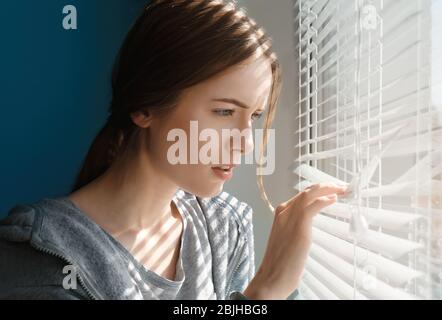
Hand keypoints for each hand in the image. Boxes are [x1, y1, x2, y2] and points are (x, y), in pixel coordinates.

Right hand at [244, 183, 346, 298]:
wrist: (272, 277)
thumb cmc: (280, 264)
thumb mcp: (288, 240)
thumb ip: (296, 229)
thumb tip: (307, 229)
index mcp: (280, 214)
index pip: (302, 195)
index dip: (318, 190)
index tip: (331, 191)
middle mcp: (284, 212)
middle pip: (307, 191)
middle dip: (326, 185)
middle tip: (340, 187)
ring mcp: (290, 216)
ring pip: (310, 193)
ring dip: (328, 188)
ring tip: (341, 189)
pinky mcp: (299, 225)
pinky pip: (313, 205)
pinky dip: (324, 199)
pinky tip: (334, 199)